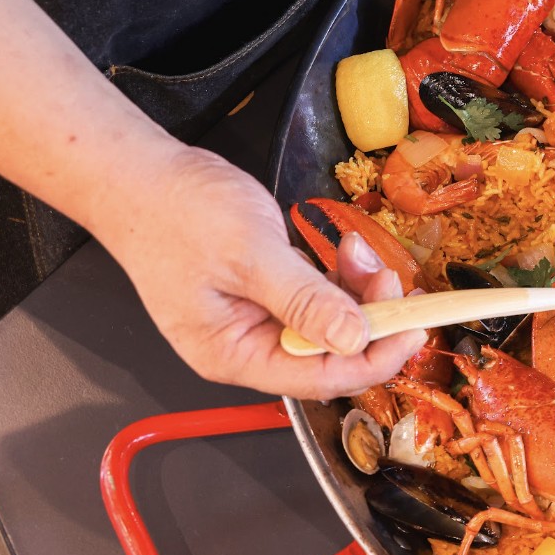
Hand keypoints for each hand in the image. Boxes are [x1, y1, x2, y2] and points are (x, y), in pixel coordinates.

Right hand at [101, 146, 424, 398]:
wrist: (139, 175)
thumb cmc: (177, 213)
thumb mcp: (249, 254)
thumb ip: (304, 300)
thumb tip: (353, 339)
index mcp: (233, 355)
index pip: (319, 379)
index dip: (374, 358)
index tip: (415, 329)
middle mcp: (246, 347)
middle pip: (330, 353)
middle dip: (370, 317)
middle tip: (390, 274)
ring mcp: (256, 320)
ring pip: (329, 322)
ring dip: (357, 290)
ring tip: (357, 248)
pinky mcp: (265, 292)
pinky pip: (317, 297)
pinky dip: (338, 276)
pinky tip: (343, 249)